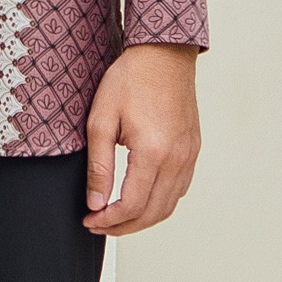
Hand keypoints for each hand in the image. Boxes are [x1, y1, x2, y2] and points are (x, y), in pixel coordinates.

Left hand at [83, 44, 200, 233]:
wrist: (163, 54)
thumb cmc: (130, 80)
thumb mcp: (101, 120)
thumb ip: (99, 166)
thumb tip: (96, 203)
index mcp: (154, 152)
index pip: (131, 205)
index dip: (108, 220)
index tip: (89, 220)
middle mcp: (177, 158)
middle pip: (152, 213)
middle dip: (123, 227)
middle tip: (98, 225)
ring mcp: (189, 155)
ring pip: (169, 206)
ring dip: (142, 219)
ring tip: (116, 218)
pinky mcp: (193, 150)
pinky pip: (179, 189)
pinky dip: (159, 203)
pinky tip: (140, 199)